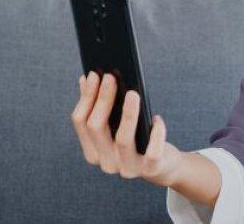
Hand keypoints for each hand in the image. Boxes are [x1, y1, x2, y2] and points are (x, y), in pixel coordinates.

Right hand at [71, 70, 184, 186]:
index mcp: (93, 151)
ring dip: (127, 114)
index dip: (86, 97)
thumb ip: (101, 105)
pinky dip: (156, 133)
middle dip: (103, 99)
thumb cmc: (138, 138)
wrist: (163, 164)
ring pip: (123, 139)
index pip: (81, 122)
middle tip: (110, 77)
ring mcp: (127, 168)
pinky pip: (152, 152)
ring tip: (133, 93)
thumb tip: (87, 77)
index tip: (94, 75)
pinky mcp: (150, 169)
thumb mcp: (118, 124)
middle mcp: (106, 163)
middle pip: (97, 128)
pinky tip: (157, 118)